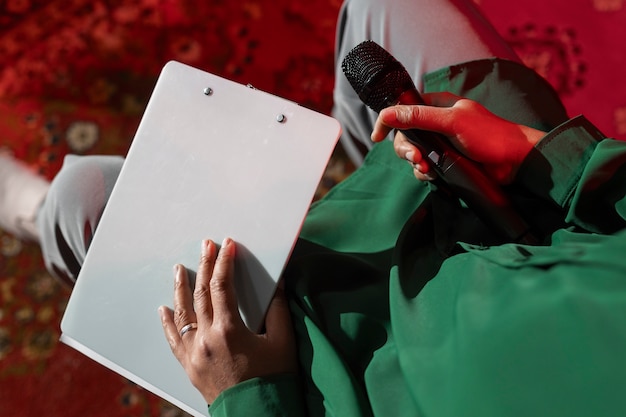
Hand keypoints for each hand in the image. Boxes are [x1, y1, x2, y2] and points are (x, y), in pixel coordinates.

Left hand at [159, 238, 297, 403]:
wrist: (256, 414)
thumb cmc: (272, 380)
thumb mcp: (282, 341)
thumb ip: (278, 310)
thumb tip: (277, 284)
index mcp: (229, 330)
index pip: (222, 287)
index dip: (224, 263)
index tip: (226, 245)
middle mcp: (206, 339)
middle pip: (200, 294)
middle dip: (204, 266)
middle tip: (205, 246)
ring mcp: (194, 353)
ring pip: (182, 313)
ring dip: (180, 288)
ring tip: (180, 268)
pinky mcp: (189, 366)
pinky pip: (173, 340)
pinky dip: (167, 323)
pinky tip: (164, 309)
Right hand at [370, 92, 545, 183]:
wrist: (514, 162)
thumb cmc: (489, 136)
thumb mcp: (452, 122)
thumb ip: (419, 117)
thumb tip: (388, 113)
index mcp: (437, 105)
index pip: (403, 109)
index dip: (387, 121)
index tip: (377, 136)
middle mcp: (436, 123)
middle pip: (405, 135)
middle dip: (405, 149)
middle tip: (416, 158)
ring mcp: (441, 143)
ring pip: (413, 153)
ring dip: (415, 163)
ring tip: (427, 169)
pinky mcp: (446, 161)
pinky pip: (424, 167)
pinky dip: (424, 173)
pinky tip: (433, 176)